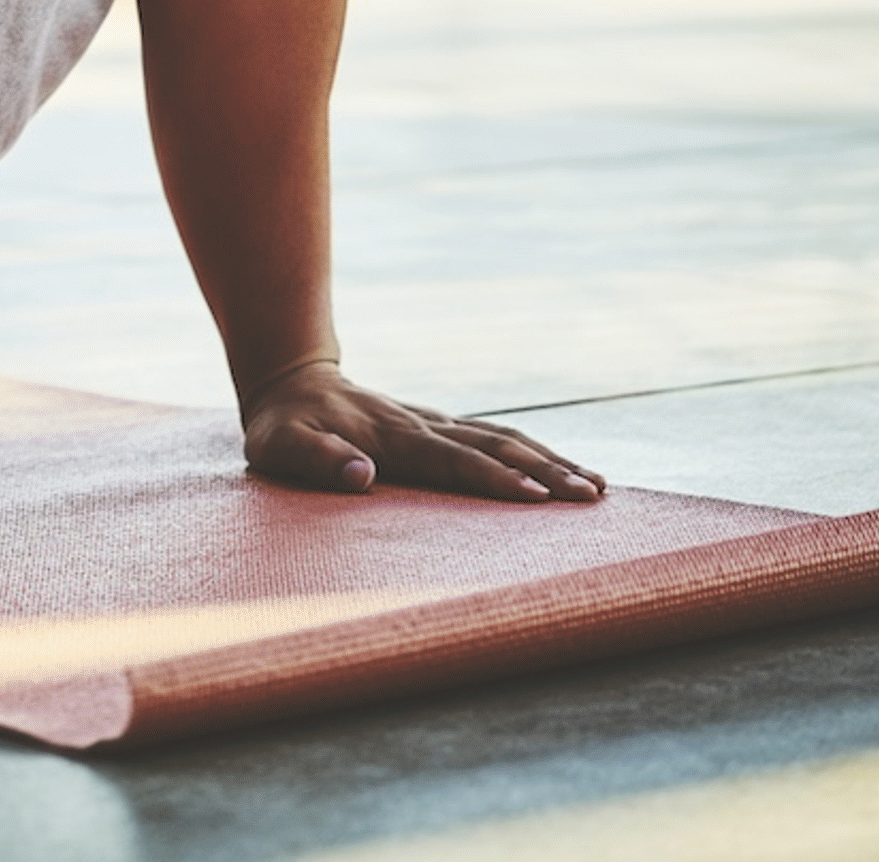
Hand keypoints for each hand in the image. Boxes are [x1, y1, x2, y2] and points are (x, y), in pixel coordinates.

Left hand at [241, 360, 604, 501]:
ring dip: (551, 460)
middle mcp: (423, 426)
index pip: (452, 461)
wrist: (290, 379)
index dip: (493, 480)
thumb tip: (363, 476)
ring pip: (504, 439)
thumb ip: (318, 461)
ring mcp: (435, 423)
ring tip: (598, 486)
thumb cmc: (283, 426)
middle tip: (591, 496)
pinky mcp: (441, 426)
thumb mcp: (280, 446)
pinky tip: (564, 468)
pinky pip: (497, 437)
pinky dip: (535, 453)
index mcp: (391, 438)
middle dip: (545, 472)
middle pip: (494, 448)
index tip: (537, 499)